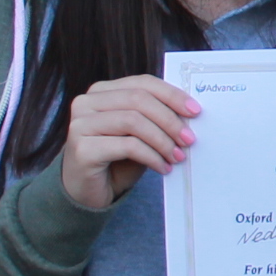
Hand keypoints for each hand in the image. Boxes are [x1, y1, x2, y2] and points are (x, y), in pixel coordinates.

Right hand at [58, 76, 200, 211]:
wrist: (87, 191)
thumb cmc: (117, 159)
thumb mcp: (139, 133)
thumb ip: (155, 118)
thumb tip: (191, 113)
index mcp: (101, 91)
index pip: (142, 83)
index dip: (172, 95)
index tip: (195, 111)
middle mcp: (86, 103)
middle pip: (138, 100)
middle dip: (170, 119)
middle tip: (189, 139)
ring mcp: (80, 124)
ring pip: (133, 121)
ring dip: (162, 140)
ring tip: (178, 156)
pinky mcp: (82, 148)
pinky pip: (127, 146)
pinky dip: (152, 157)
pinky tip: (162, 168)